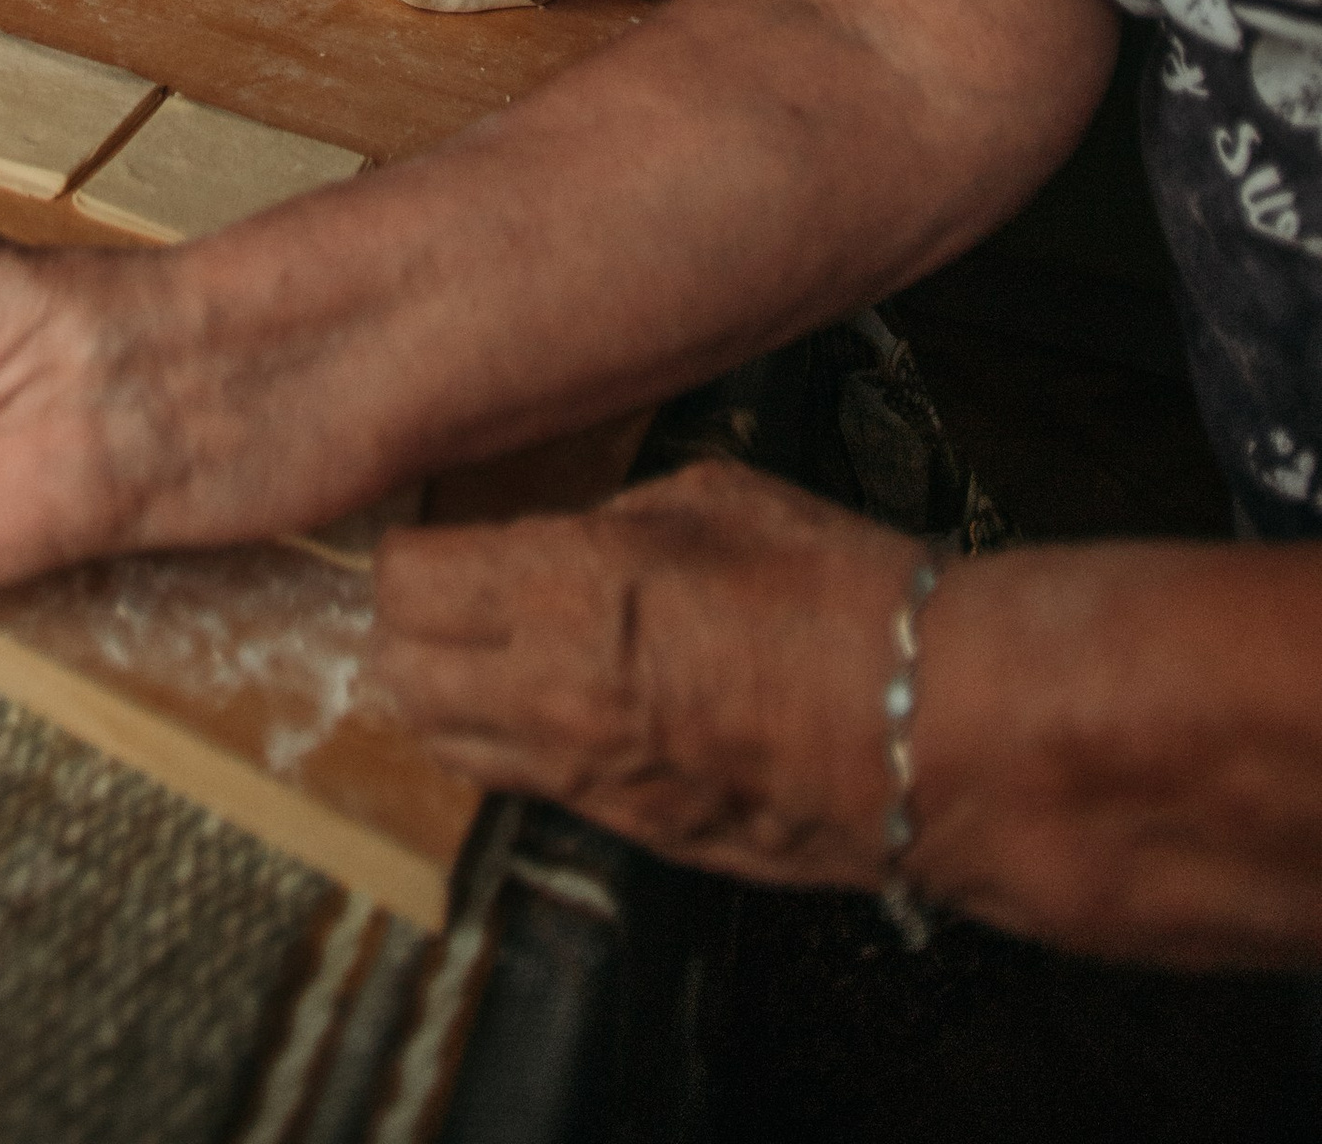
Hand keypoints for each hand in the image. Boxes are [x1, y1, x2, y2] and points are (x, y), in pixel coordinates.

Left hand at [372, 461, 905, 887]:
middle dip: (402, 631)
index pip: (404, 582)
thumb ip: (614, 518)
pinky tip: (552, 707)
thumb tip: (571, 533)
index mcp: (565, 588)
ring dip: (442, 699)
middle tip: (437, 594)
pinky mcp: (627, 833)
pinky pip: (524, 788)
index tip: (424, 532)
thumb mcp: (710, 499)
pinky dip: (510, 748)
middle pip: (398, 675)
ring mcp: (586, 776)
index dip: (404, 552)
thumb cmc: (838, 594)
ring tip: (477, 653)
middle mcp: (550, 693)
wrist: (933, 734)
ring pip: (444, 748)